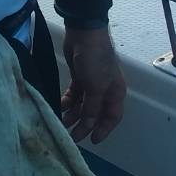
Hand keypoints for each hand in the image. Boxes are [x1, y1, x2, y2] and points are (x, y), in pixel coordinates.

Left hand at [61, 28, 126, 144]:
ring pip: (83, 106)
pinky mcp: (79, 77)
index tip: (92, 141)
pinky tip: (59, 107)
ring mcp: (91, 84)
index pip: (112, 117)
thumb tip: (88, 127)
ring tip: (61, 123)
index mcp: (116, 93)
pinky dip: (67, 103)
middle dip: (84, 125)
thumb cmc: (96, 61)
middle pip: (96, 114)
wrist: (84, 33)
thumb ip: (92, 109)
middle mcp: (105, 90)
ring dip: (73, 115)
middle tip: (71, 137)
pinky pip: (74, 96)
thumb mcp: (96, 87)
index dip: (103, 130)